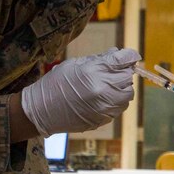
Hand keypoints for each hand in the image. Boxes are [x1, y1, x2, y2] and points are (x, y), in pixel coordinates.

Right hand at [20, 47, 140, 136]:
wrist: (41, 111)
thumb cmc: (55, 83)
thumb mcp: (75, 64)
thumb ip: (99, 59)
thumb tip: (117, 54)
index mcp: (93, 72)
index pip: (122, 61)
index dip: (129, 56)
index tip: (131, 56)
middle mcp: (102, 90)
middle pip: (128, 78)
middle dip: (123, 72)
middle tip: (115, 71)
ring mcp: (104, 107)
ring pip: (128, 95)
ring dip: (122, 88)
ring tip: (108, 86)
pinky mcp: (103, 119)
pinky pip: (119, 108)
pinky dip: (116, 101)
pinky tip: (103, 98)